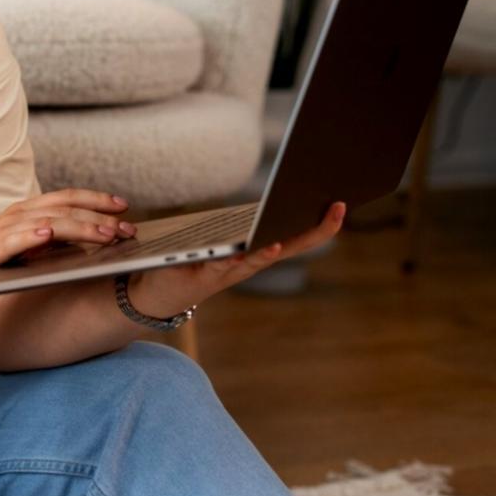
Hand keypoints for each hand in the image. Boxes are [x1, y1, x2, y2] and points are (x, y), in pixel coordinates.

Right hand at [0, 188, 137, 324]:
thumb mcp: (30, 257)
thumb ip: (54, 245)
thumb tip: (95, 241)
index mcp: (25, 214)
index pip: (66, 198)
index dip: (96, 200)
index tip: (124, 206)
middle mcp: (14, 216)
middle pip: (62, 206)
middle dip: (98, 215)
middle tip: (127, 227)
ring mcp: (0, 232)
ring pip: (47, 221)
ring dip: (79, 226)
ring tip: (106, 235)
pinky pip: (12, 240)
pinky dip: (31, 235)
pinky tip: (50, 235)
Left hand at [125, 201, 346, 319]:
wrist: (153, 294)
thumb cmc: (188, 262)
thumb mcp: (218, 240)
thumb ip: (237, 224)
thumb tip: (260, 201)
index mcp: (253, 252)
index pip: (294, 236)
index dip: (319, 224)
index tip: (342, 204)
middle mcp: (247, 264)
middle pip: (287, 246)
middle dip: (315, 230)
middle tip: (339, 209)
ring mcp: (228, 272)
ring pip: (257, 259)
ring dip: (272, 249)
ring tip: (286, 237)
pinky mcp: (203, 276)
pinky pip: (224, 266)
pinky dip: (236, 258)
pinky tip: (246, 248)